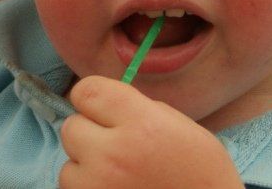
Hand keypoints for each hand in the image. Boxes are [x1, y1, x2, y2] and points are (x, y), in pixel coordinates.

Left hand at [59, 75, 241, 188]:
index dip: (92, 97)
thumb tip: (110, 107)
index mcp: (141, 124)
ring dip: (86, 168)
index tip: (102, 108)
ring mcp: (99, 186)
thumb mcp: (181, 127)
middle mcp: (114, 154)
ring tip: (115, 174)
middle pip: (72, 127)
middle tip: (114, 145)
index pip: (87, 92)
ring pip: (68, 165)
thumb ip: (142, 110)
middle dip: (89, 133)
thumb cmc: (203, 174)